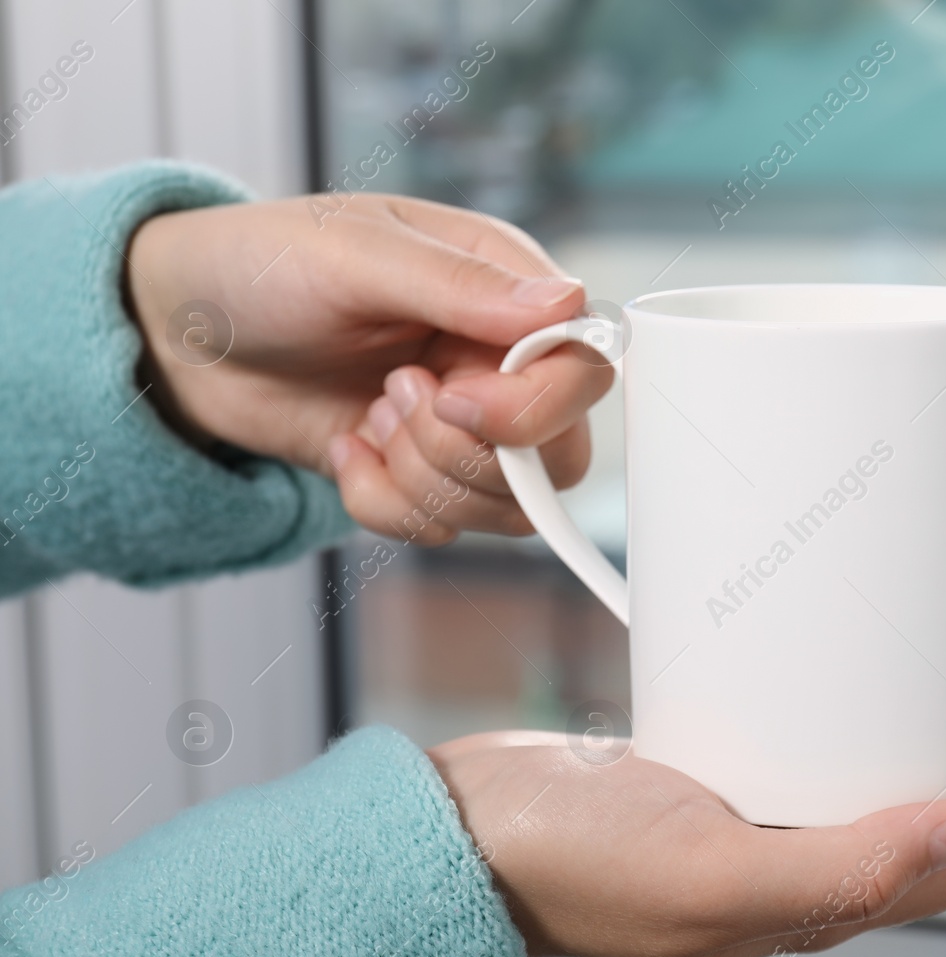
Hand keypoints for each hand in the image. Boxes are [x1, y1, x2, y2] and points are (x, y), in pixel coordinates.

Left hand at [126, 194, 613, 544]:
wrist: (179, 334)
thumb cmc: (262, 266)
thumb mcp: (355, 255)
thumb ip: (461, 286)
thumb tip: (566, 304)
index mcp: (506, 291)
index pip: (584, 369)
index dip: (534, 407)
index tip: (454, 400)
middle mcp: (501, 363)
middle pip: (558, 457)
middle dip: (464, 453)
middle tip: (389, 399)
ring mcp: (466, 427)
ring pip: (507, 508)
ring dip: (422, 480)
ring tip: (366, 419)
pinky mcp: (423, 476)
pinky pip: (443, 529)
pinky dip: (385, 504)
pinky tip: (347, 449)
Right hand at [426, 675, 945, 956]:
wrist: (468, 835)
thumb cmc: (572, 868)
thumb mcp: (708, 879)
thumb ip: (836, 872)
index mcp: (831, 898)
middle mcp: (821, 857)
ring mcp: (782, 807)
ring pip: (917, 764)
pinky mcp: (740, 759)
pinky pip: (846, 728)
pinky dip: (897, 692)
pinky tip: (904, 653)